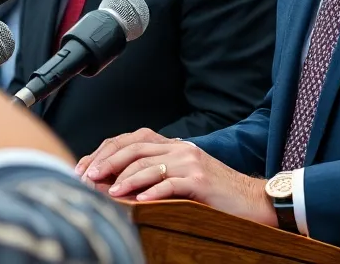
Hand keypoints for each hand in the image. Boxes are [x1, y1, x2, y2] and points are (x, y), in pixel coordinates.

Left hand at [76, 129, 275, 225]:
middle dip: (107, 162)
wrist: (252, 198)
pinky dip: (151, 192)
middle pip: (135, 148)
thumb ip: (156, 171)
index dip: (106, 151)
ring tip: (108, 191)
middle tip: (88, 177)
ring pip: (148, 164)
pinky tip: (138, 201)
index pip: (131, 139)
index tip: (86, 167)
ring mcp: (190, 162)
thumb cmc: (215, 192)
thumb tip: (117, 182)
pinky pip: (170, 184)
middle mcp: (179, 148)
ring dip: (124, 179)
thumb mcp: (183, 175)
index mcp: (173, 145)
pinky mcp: (200, 181)